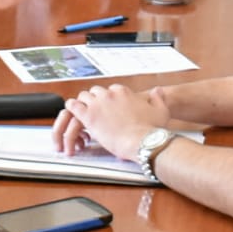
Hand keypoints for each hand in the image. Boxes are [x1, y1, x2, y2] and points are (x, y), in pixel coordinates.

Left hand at [52, 84, 169, 158]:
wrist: (142, 141)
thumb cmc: (151, 129)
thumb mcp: (161, 110)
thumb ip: (158, 98)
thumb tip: (157, 90)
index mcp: (123, 92)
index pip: (111, 90)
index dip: (109, 99)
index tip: (109, 108)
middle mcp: (109, 94)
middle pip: (95, 92)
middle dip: (95, 100)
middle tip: (95, 111)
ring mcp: (97, 104)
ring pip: (83, 96)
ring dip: (83, 104)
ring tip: (83, 113)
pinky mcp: (89, 116)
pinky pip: (73, 106)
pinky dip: (71, 109)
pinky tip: (72, 114)